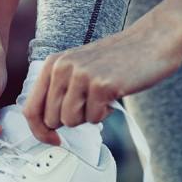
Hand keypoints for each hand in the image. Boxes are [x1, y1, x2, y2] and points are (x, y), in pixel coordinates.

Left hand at [21, 23, 181, 141]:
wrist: (150, 41)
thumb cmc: (115, 60)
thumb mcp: (77, 67)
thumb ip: (59, 89)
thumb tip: (44, 126)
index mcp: (52, 64)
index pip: (30, 108)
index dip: (39, 131)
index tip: (53, 139)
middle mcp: (62, 67)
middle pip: (52, 119)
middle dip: (72, 120)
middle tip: (90, 104)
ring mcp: (81, 75)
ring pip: (71, 121)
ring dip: (89, 116)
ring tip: (102, 96)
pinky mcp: (101, 85)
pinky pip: (95, 118)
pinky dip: (105, 113)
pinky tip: (114, 94)